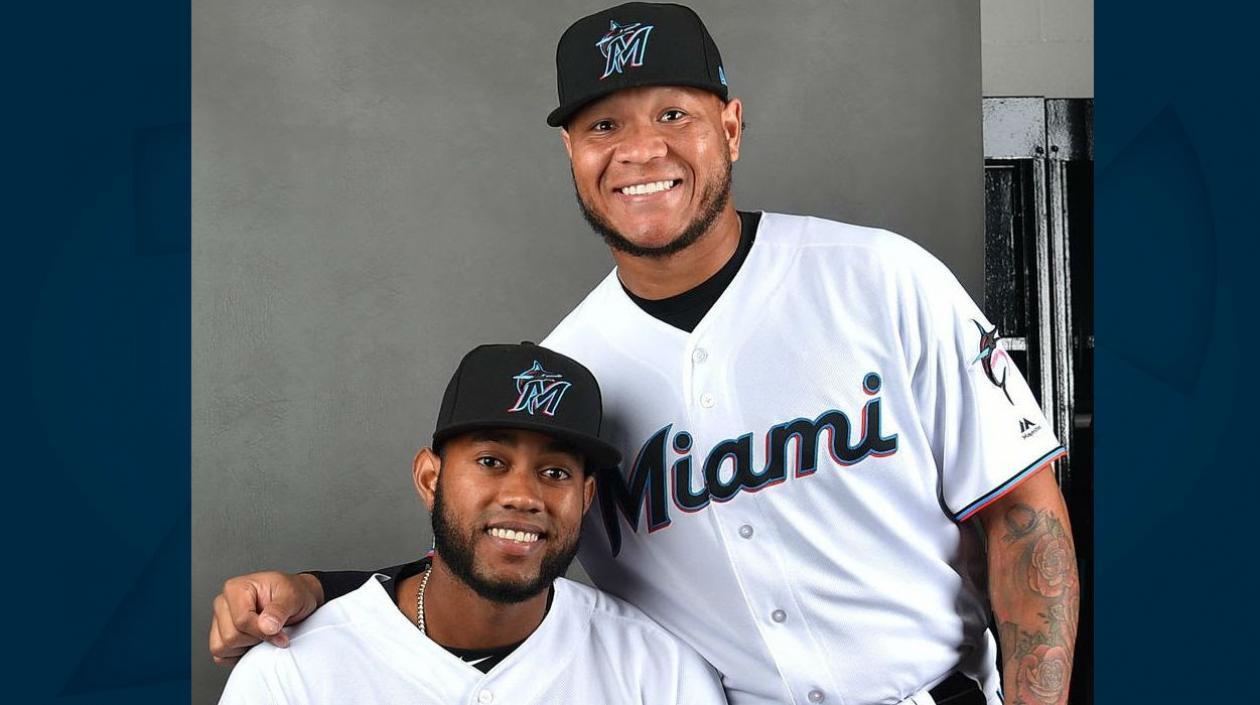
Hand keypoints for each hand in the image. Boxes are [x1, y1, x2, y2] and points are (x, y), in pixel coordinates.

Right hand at [209, 571, 323, 665]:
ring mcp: (219, 619)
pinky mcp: (219, 635)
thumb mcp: (293, 596)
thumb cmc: (292, 595)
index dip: (263, 632)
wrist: (296, 600)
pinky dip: (238, 654)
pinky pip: (221, 655)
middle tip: (271, 628)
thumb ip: (279, 610)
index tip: (280, 632)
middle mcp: (223, 603)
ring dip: (246, 646)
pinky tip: (253, 641)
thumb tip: (266, 626)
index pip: (241, 620)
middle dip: (255, 638)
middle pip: (230, 636)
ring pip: (222, 647)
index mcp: (236, 588)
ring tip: (262, 633)